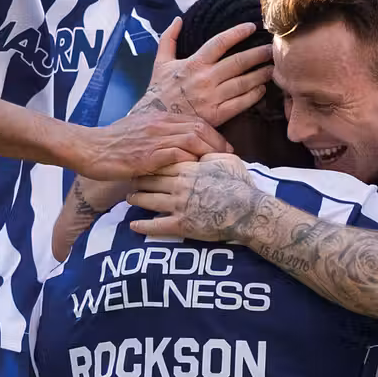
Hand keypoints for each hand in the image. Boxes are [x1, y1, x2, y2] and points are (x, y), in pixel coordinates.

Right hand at [79, 109, 230, 181]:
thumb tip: (177, 146)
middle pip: (199, 127)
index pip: (195, 120)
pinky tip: (196, 172)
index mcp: (159, 117)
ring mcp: (153, 138)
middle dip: (218, 144)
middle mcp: (160, 123)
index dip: (214, 135)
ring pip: (192, 138)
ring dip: (208, 153)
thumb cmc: (113, 143)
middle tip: (228, 159)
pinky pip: (177, 154)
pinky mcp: (147, 154)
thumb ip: (159, 135)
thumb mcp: (140, 131)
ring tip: (216, 167)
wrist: (89, 148)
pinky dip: (190, 162)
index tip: (224, 148)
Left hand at [125, 154, 256, 239]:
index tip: (141, 161)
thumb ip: (209, 153)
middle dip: (138, 179)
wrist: (247, 210)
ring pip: (148, 200)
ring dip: (136, 199)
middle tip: (129, 178)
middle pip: (150, 180)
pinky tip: (133, 226)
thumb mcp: (226, 160)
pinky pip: (156, 226)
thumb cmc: (240, 184)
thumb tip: (200, 150)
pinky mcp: (181, 225)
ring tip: (129, 198)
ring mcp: (178, 206)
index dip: (149, 162)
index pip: (161, 163)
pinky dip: (143, 226)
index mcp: (188, 169)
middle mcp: (178, 186)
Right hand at [135, 19, 273, 126]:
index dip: (237, 33)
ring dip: (261, 74)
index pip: (219, 42)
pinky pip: (240, 103)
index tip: (251, 27)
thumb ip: (168, 39)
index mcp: (193, 63)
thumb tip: (178, 19)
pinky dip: (253, 96)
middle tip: (272, 48)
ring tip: (273, 68)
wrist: (156, 120)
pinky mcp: (217, 115)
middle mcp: (205, 79)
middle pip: (238, 62)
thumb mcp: (160, 62)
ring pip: (243, 83)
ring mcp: (212, 98)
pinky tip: (262, 90)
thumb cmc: (160, 91)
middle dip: (258, 54)